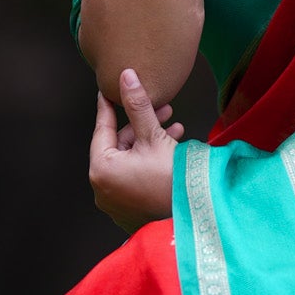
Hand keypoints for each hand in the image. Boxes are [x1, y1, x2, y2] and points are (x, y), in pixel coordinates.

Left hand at [88, 69, 185, 232]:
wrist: (194, 218)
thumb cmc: (172, 180)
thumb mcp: (154, 137)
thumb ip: (138, 105)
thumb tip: (127, 76)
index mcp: (101, 169)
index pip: (102, 129)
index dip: (110, 106)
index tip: (110, 91)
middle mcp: (101, 189)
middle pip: (118, 147)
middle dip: (141, 127)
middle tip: (161, 110)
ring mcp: (114, 203)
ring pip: (128, 163)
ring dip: (149, 144)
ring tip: (174, 130)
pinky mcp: (128, 212)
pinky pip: (133, 179)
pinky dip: (147, 164)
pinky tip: (170, 151)